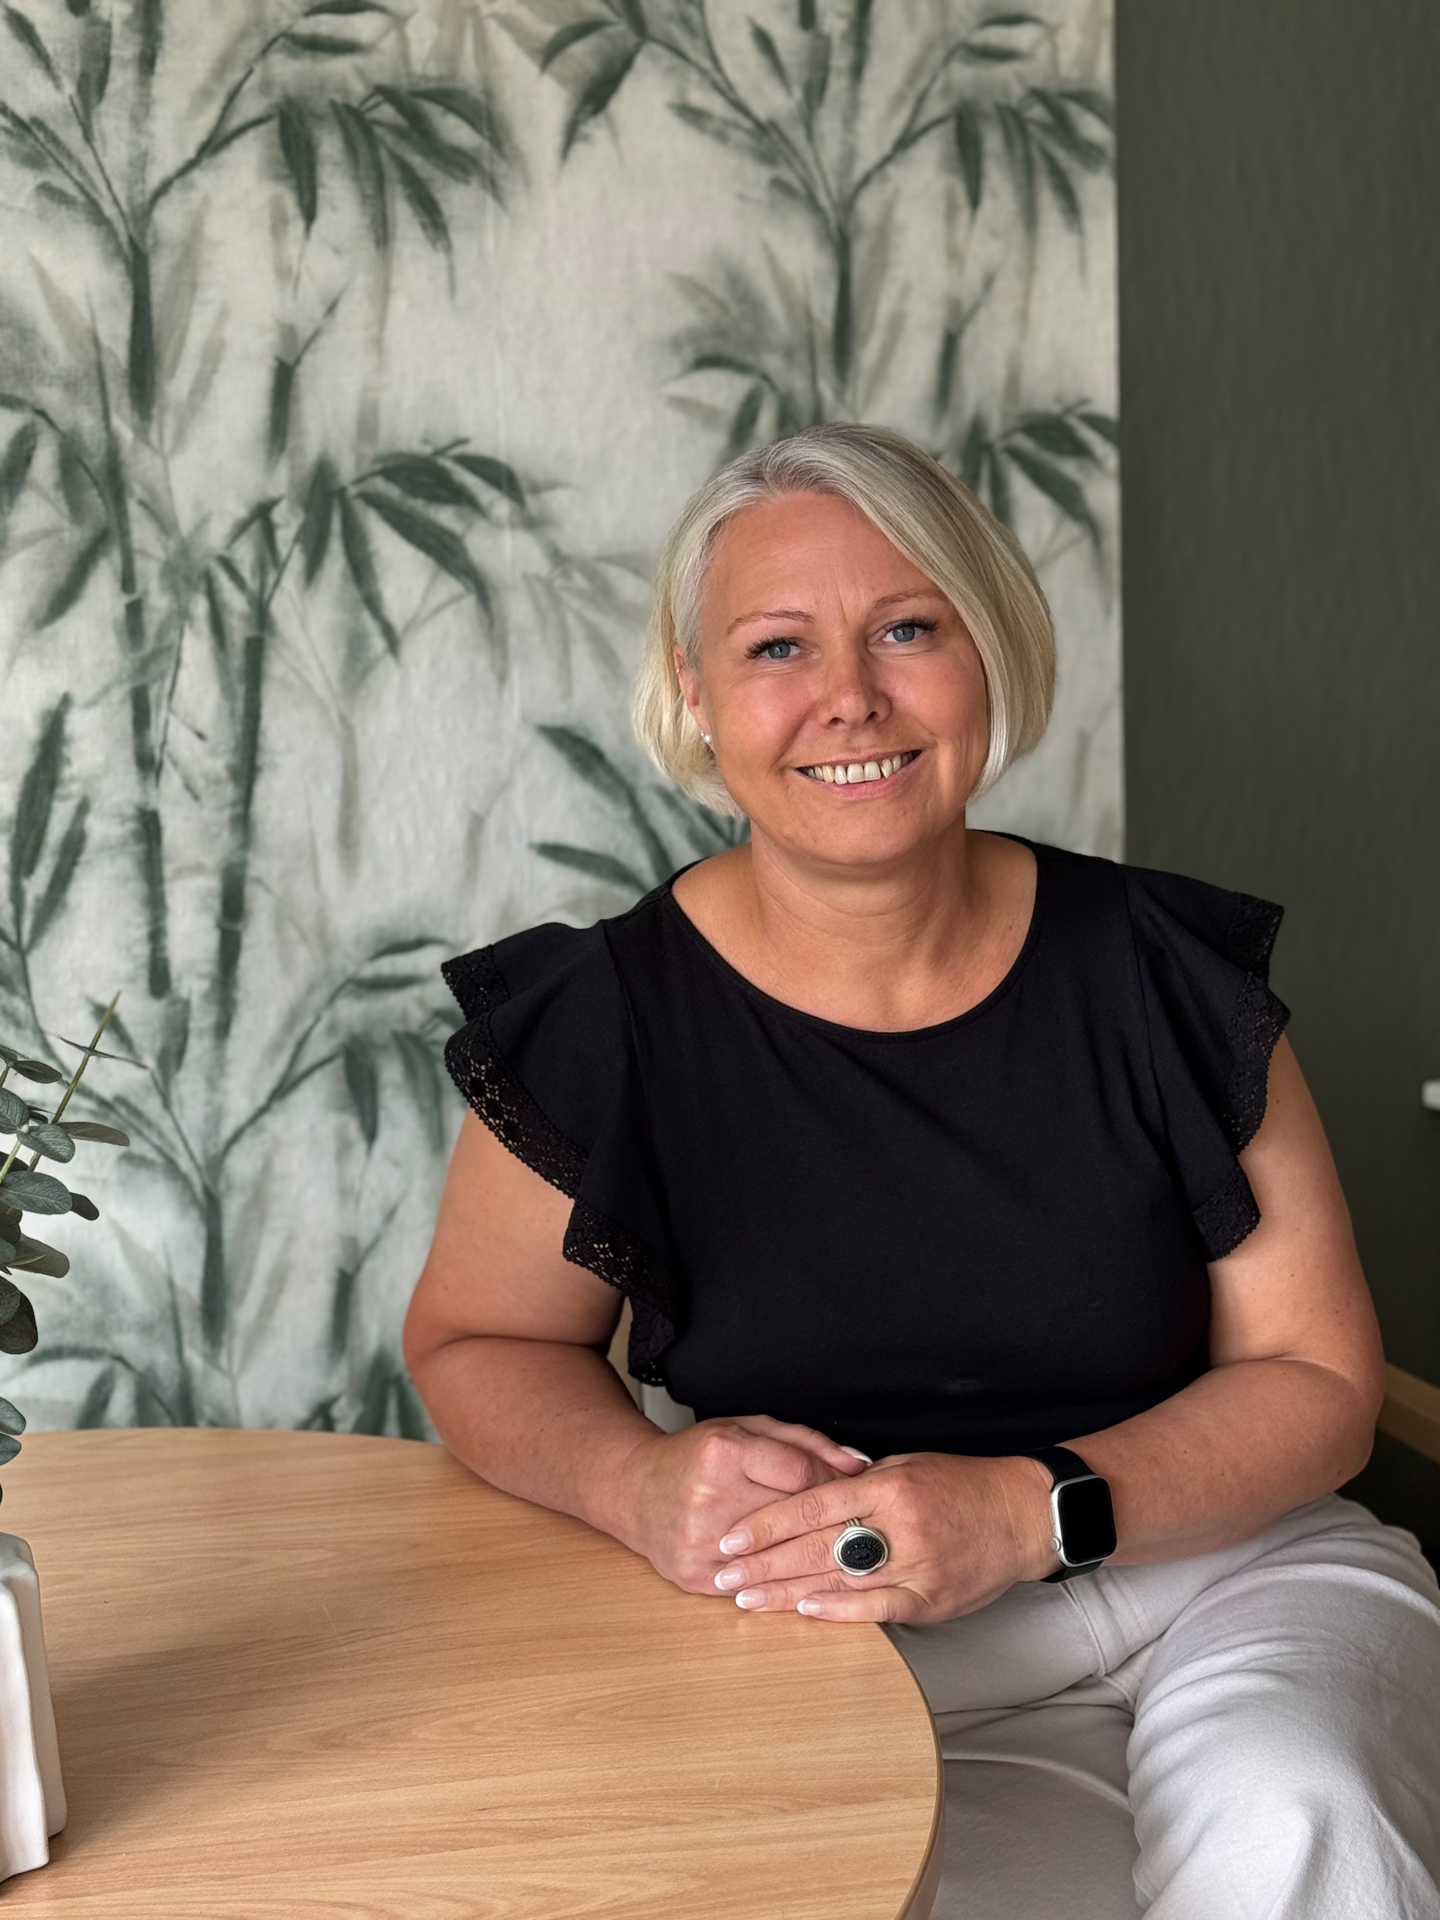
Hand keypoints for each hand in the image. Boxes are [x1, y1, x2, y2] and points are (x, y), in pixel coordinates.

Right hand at [614, 1416, 870, 1595]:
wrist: (635, 1490)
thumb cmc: (697, 1456)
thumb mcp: (747, 1429)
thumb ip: (806, 1442)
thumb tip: (859, 1463)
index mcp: (723, 1453)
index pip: (801, 1475)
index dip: (836, 1484)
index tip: (851, 1490)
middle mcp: (709, 1498)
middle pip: (794, 1518)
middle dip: (830, 1521)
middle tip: (853, 1521)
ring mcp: (701, 1543)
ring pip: (780, 1557)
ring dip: (810, 1554)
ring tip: (830, 1546)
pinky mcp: (696, 1576)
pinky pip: (757, 1582)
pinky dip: (781, 1577)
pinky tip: (796, 1570)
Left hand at [710, 1452, 1056, 1623]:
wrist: (1022, 1516)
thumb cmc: (961, 1484)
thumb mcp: (907, 1465)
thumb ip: (859, 1482)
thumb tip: (809, 1492)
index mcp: (888, 1486)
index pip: (813, 1503)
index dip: (768, 1523)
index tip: (732, 1537)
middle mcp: (899, 1526)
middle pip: (816, 1547)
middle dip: (764, 1563)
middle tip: (722, 1575)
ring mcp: (916, 1566)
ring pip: (839, 1581)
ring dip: (787, 1593)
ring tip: (746, 1598)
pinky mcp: (931, 1599)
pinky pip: (876, 1607)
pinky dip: (838, 1610)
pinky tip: (804, 1612)